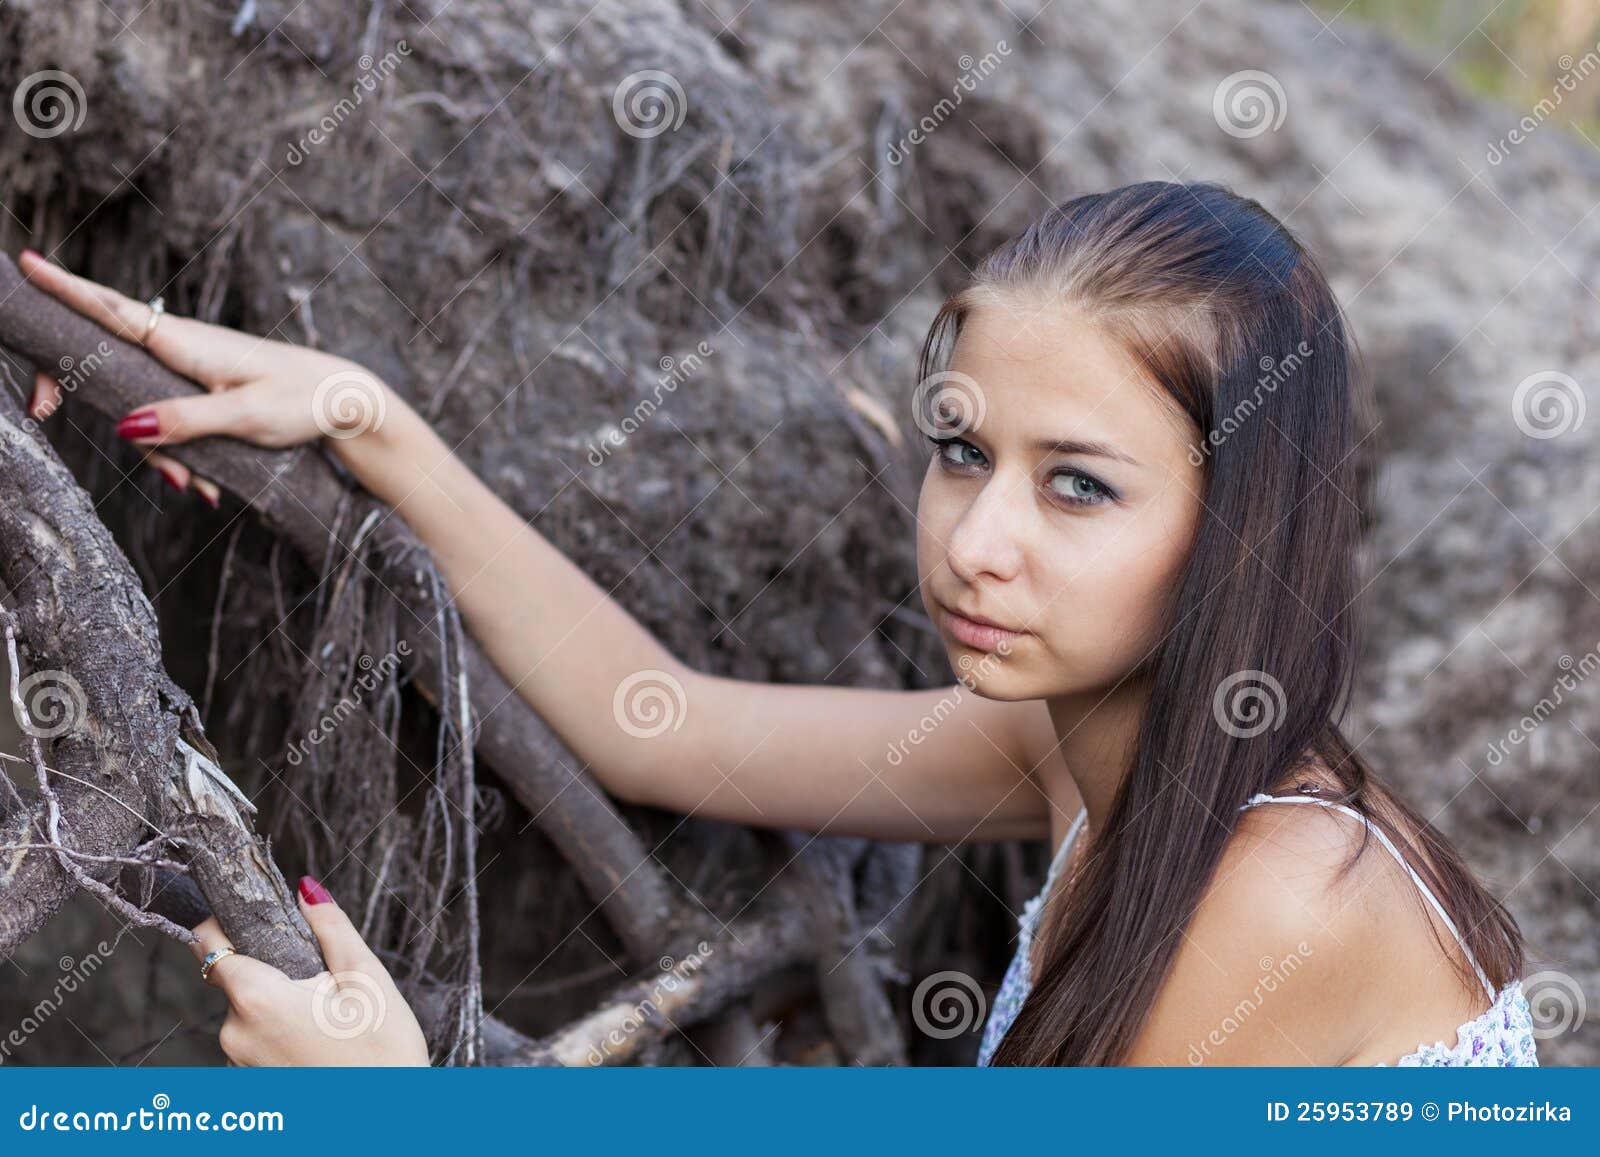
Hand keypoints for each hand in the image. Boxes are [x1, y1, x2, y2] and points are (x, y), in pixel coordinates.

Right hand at [18, 250, 390, 501]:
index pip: (114, 310)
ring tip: (197, 487)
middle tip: (40, 411)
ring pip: (138, 409)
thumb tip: (123, 426)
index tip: (26, 263)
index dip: (67, 288)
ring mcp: (188, 373)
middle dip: (77, 394)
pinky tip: (207, 487)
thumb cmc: (302, 401)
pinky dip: (181, 460)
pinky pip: (168, 427)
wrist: (343, 404)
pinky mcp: (200, 395)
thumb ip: (186, 421)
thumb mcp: (246, 417)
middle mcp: (180, 350)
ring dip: (157, 455)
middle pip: (103, 362)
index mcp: (187, 343)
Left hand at [191, 875, 429, 1065]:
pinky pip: (256, 1041)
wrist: (390, 1119)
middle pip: (236, 977)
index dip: (225, 920)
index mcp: (258, 999)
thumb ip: (331, 928)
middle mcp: (235, 1035)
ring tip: (328, 1018)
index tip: (252, 915)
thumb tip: (307, 890)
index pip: (209, 942)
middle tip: (322, 978)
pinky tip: (320, 1042)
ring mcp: (239, 1065)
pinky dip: (280, 1033)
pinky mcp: (251, 1084)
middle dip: (271, 967)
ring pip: (248, 1011)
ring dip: (277, 1004)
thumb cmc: (383, 1054)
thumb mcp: (366, 978)